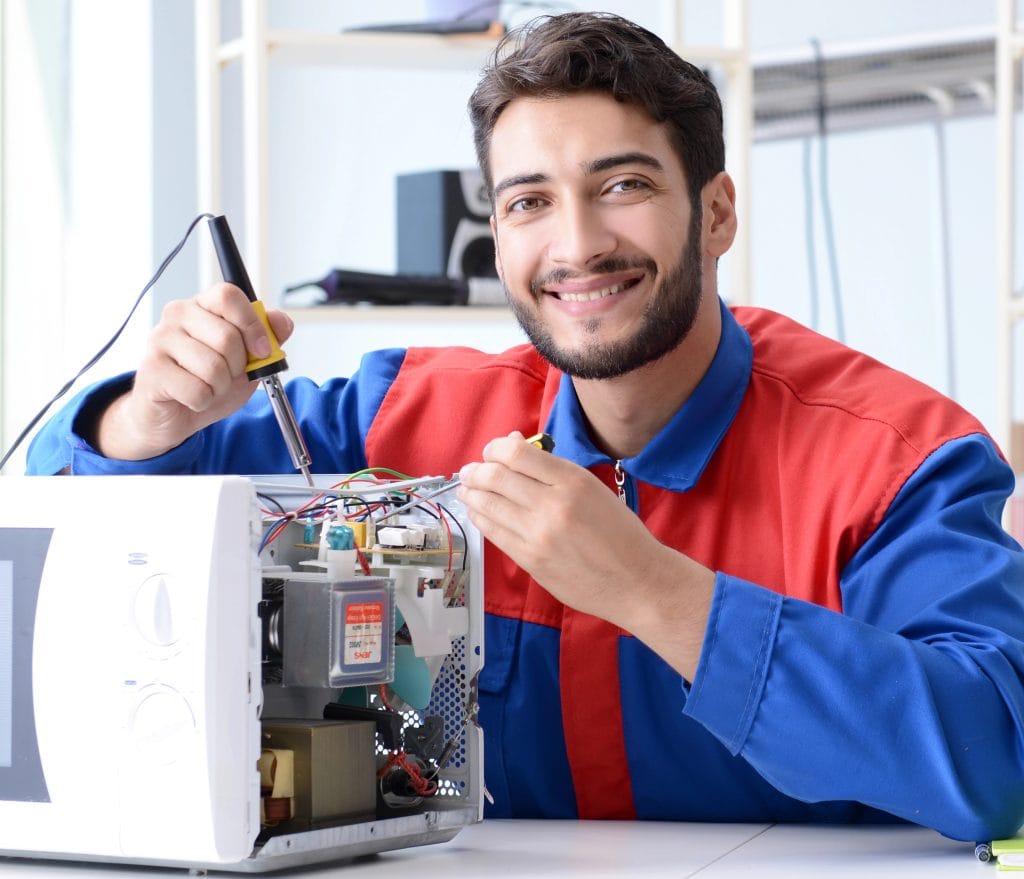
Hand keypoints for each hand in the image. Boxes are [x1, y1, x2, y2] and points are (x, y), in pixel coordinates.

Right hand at [94, 284, 293, 459]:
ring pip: (213, 367)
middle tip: (227, 375)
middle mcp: (177, 315)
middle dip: (238, 367)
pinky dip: (204, 401)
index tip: (262, 350)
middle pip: (227, 337)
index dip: (252, 324)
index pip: (229, 296)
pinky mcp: (152, 369)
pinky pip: (197, 390)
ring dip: (221, 387)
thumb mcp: (247, 359)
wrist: (175, 413)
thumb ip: (268, 339)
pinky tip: (193, 397)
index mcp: (203, 305)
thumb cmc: (209, 380)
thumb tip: (280, 322)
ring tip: (209, 386)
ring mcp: (160, 339)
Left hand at [456, 432, 714, 679]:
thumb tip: (513, 445)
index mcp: (572, 480)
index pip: (516, 453)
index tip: (492, 452)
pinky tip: (478, 512)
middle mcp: (552, 504)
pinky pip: (493, 532)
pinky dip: (480, 518)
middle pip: (495, 476)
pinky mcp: (530, 560)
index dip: (495, 448)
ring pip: (488, 504)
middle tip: (470, 471)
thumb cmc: (619, 533)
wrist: (637, 581)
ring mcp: (538, 535)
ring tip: (467, 489)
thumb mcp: (592, 489)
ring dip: (471, 493)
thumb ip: (551, 469)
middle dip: (476, 470)